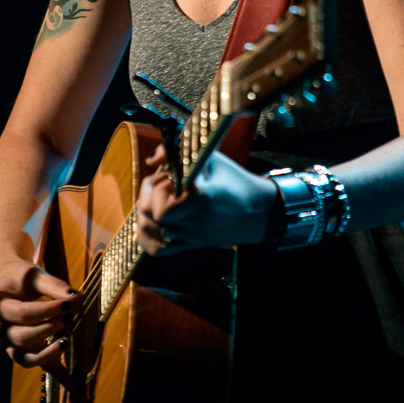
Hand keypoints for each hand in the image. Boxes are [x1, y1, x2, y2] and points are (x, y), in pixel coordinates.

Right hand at [0, 260, 80, 385]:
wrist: (8, 283)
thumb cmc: (20, 278)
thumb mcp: (33, 275)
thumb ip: (52, 285)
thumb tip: (74, 299)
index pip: (21, 313)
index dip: (47, 310)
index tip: (71, 302)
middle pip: (21, 337)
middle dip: (48, 329)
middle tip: (70, 317)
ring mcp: (3, 344)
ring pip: (23, 357)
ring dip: (48, 352)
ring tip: (67, 342)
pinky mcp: (17, 352)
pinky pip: (35, 365)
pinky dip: (55, 374)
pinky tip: (73, 385)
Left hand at [135, 144, 277, 255]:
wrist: (258, 211)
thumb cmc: (235, 181)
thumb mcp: (212, 158)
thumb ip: (179, 152)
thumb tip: (153, 159)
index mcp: (199, 199)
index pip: (163, 201)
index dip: (157, 186)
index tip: (168, 175)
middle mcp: (193, 221)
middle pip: (153, 216)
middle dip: (147, 197)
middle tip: (157, 185)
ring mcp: (191, 236)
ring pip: (152, 233)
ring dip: (145, 213)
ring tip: (152, 200)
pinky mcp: (191, 245)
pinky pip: (159, 250)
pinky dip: (146, 239)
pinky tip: (148, 224)